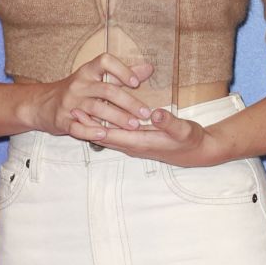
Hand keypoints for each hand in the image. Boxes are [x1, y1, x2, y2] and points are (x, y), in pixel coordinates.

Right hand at [28, 53, 154, 138]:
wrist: (43, 104)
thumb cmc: (77, 91)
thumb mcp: (96, 78)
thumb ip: (122, 75)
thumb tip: (149, 68)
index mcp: (88, 71)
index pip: (105, 62)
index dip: (122, 70)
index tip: (136, 83)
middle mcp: (79, 85)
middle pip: (106, 90)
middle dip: (128, 102)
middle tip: (145, 113)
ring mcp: (70, 103)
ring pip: (95, 109)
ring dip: (116, 117)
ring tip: (134, 125)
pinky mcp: (62, 120)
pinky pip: (77, 126)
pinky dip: (90, 130)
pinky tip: (104, 133)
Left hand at [83, 104, 228, 167]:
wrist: (197, 151)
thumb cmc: (190, 140)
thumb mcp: (183, 130)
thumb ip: (169, 121)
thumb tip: (155, 113)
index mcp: (140, 142)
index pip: (110, 135)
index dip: (91, 126)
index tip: (76, 117)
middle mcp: (133, 145)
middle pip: (103, 137)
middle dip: (85, 126)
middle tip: (68, 113)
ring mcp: (134, 144)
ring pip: (108, 136)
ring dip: (92, 126)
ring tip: (76, 114)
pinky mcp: (137, 140)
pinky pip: (115, 134)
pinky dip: (103, 126)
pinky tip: (97, 117)